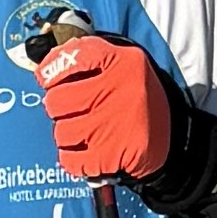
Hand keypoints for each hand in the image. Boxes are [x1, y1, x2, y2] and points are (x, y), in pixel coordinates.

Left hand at [29, 30, 176, 185]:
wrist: (172, 132)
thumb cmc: (132, 96)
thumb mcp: (120, 64)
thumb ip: (84, 58)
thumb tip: (43, 65)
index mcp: (122, 60)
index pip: (72, 58)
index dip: (51, 70)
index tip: (47, 78)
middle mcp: (121, 88)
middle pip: (57, 100)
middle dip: (59, 108)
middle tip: (73, 110)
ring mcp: (117, 122)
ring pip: (62, 132)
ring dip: (68, 135)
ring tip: (87, 131)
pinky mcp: (115, 153)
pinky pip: (71, 160)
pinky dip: (75, 159)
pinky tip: (89, 151)